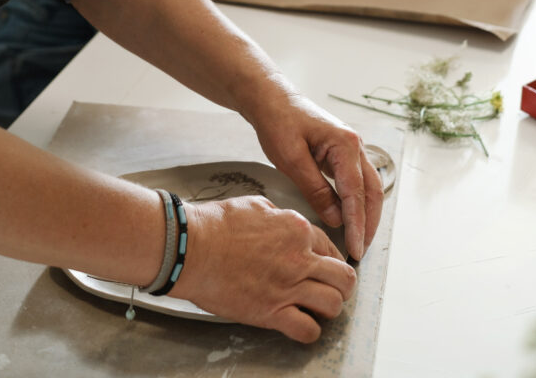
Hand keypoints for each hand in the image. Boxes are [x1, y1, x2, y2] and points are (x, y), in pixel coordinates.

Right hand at [175, 194, 355, 341]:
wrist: (192, 248)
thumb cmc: (216, 224)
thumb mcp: (256, 205)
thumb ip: (279, 216)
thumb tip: (284, 224)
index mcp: (296, 228)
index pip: (331, 247)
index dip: (332, 259)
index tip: (328, 267)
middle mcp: (299, 257)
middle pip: (344, 277)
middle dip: (342, 284)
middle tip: (332, 289)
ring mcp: (288, 287)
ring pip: (333, 304)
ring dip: (329, 308)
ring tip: (318, 309)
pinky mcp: (271, 313)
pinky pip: (308, 330)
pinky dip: (309, 331)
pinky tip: (300, 324)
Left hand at [245, 91, 382, 261]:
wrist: (271, 98)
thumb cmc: (278, 122)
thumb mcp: (291, 159)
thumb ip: (315, 190)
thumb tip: (336, 219)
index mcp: (345, 144)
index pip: (356, 192)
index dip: (357, 223)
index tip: (356, 249)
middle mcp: (355, 144)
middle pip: (372, 191)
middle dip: (369, 223)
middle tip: (361, 251)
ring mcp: (351, 147)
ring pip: (368, 186)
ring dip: (366, 213)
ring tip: (359, 240)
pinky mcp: (342, 152)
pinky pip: (356, 180)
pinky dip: (356, 201)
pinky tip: (349, 217)